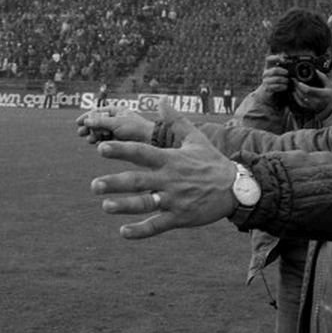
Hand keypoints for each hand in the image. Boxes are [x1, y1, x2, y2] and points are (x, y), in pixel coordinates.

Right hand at [77, 107, 153, 143]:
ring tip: (90, 139)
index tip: (78, 122)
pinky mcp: (117, 140)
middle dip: (88, 127)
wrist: (149, 140)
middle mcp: (114, 119)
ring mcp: (115, 130)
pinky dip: (100, 141)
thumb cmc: (135, 128)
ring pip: (100, 132)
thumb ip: (100, 122)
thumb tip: (86, 121)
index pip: (97, 112)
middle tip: (81, 132)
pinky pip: (105, 140)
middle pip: (96, 122)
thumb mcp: (116, 123)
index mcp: (115, 111)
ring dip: (93, 135)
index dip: (87, 117)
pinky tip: (97, 143)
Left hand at [90, 100, 237, 238]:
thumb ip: (176, 121)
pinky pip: (158, 225)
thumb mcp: (196, 138)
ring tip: (105, 206)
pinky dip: (141, 230)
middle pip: (138, 181)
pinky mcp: (180, 218)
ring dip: (125, 206)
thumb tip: (162, 100)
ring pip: (146, 204)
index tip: (101, 148)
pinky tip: (124, 232)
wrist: (237, 188)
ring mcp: (175, 200)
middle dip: (115, 183)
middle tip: (94, 185)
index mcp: (170, 159)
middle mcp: (170, 180)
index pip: (142, 153)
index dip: (121, 150)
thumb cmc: (212, 162)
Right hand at [259, 55, 291, 98]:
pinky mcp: (267, 88)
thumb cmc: (276, 80)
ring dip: (284, 80)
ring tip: (288, 81)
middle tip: (288, 74)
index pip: (269, 59)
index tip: (284, 61)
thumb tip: (291, 62)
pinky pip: (277, 86)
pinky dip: (283, 86)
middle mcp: (266, 73)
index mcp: (268, 67)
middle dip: (283, 72)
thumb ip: (283, 67)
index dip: (275, 58)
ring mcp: (266, 81)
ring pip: (276, 79)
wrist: (268, 92)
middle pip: (275, 70)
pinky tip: (286, 87)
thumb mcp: (278, 72)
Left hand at [291, 72, 331, 113]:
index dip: (301, 85)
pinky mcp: (310, 108)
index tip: (297, 80)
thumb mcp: (330, 85)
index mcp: (322, 94)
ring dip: (295, 92)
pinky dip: (296, 98)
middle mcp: (317, 101)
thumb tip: (316, 70)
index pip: (309, 90)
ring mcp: (313, 106)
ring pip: (300, 99)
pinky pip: (300, 103)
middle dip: (296, 87)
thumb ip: (323, 77)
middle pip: (303, 94)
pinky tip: (295, 92)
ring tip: (294, 85)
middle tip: (294, 81)